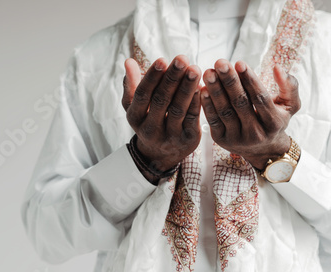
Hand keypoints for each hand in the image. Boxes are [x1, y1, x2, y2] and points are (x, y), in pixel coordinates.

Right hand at [122, 55, 201, 182]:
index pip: (142, 94)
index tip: (162, 59)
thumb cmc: (148, 120)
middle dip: (172, 78)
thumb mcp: (136, 106)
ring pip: (178, 109)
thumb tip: (128, 61)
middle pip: (161, 100)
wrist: (162, 154)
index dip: (152, 77)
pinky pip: (193, 117)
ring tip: (194, 68)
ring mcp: (169, 136)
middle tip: (182, 58)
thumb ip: (132, 84)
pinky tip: (201, 86)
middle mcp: (150, 129)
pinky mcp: (187, 140)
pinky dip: (197, 101)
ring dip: (187, 87)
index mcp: (135, 117)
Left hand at [200, 59, 300, 169]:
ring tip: (209, 72)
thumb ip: (289, 86)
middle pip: (240, 103)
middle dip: (229, 81)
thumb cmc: (275, 120)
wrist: (263, 150)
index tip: (239, 62)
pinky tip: (203, 89)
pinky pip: (213, 120)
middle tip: (220, 63)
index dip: (250, 80)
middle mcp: (256, 133)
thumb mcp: (290, 105)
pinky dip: (207, 104)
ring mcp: (237, 138)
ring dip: (215, 90)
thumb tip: (277, 68)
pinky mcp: (222, 140)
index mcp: (273, 123)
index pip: (260, 98)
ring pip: (225, 111)